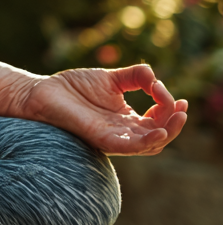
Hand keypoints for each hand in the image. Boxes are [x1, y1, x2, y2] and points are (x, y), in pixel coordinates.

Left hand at [14, 64, 187, 155]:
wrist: (43, 91)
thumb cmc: (73, 87)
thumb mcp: (110, 78)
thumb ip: (135, 76)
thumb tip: (156, 78)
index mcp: (126, 119)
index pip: (157, 120)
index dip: (170, 110)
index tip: (178, 97)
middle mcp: (123, 132)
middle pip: (158, 136)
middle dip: (174, 124)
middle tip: (182, 109)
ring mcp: (113, 137)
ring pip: (149, 145)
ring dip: (166, 132)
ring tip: (177, 117)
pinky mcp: (101, 138)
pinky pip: (128, 147)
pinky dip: (146, 142)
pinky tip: (157, 131)